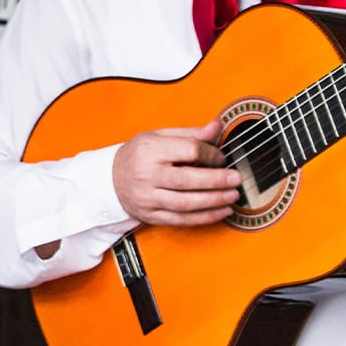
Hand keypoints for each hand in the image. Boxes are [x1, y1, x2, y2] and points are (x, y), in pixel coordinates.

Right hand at [113, 119, 240, 225]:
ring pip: (186, 203)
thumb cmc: (137, 155)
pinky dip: (204, 217)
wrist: (109, 180)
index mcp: (150, 150)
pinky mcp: (150, 215)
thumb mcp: (158, 136)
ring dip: (214, 201)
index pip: (188, 151)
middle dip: (217, 180)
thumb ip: (190, 133)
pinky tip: (221, 212)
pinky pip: (181, 219)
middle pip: (188, 179)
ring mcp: (148, 198)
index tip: (221, 157)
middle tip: (236, 179)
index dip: (210, 154)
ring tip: (233, 196)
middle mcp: (147, 174)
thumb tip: (217, 126)